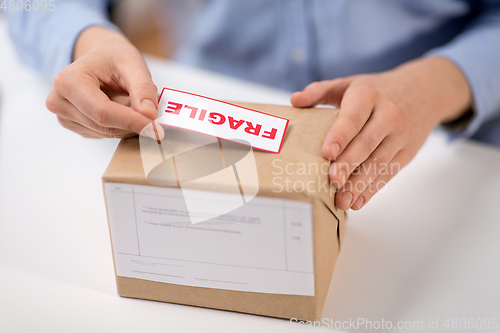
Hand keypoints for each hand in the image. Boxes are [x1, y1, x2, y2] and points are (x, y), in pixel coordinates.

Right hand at [46, 26, 163, 138]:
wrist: (101, 58)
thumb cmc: (114, 58)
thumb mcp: (133, 64)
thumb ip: (143, 88)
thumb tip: (149, 115)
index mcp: (68, 80)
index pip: (102, 111)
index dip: (131, 122)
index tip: (156, 128)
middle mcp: (59, 100)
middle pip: (104, 125)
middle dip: (133, 124)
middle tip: (156, 119)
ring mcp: (64, 116)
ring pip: (106, 133)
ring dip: (129, 127)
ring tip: (139, 108)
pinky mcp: (74, 126)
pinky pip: (104, 135)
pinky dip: (121, 128)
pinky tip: (126, 113)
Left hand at [291, 57, 471, 210]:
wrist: (426, 90)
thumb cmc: (377, 90)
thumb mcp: (350, 83)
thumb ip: (320, 91)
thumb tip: (294, 100)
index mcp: (369, 96)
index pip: (354, 118)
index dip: (341, 135)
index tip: (327, 152)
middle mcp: (388, 115)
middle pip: (366, 144)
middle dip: (349, 165)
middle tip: (331, 181)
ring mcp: (400, 136)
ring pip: (379, 163)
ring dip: (360, 184)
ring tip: (341, 200)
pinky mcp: (407, 153)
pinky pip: (388, 173)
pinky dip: (372, 189)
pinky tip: (357, 201)